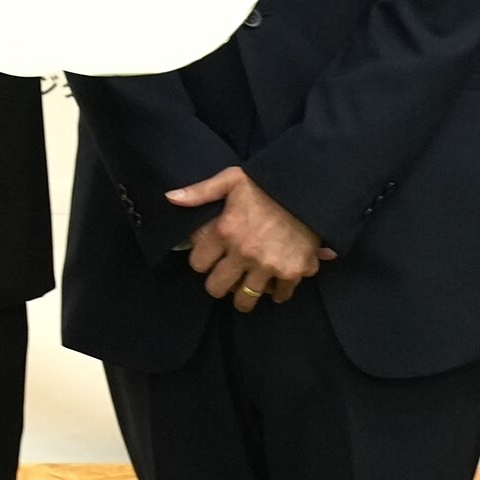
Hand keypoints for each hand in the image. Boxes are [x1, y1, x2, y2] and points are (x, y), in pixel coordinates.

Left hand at [165, 167, 334, 310]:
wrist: (309, 190)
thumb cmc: (267, 184)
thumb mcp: (231, 180)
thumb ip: (200, 192)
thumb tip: (170, 198)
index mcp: (225, 231)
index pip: (197, 263)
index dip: (200, 261)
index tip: (208, 258)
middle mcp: (244, 253)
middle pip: (217, 288)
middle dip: (218, 284)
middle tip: (225, 276)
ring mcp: (268, 265)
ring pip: (246, 299)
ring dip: (244, 295)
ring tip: (246, 286)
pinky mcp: (293, 271)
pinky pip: (280, 295)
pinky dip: (277, 292)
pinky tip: (274, 283)